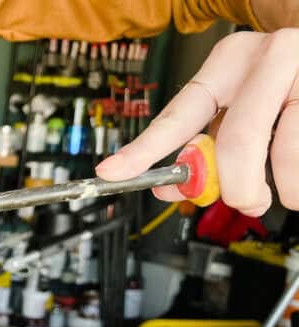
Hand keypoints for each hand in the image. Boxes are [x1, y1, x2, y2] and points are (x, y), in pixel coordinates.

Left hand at [95, 29, 298, 215]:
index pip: (176, 116)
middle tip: (246, 203)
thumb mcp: (237, 101)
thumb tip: (172, 189)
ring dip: (289, 188)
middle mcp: (267, 59)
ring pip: (289, 152)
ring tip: (290, 193)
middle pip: (238, 140)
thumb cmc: (282, 82)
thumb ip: (205, 142)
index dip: (142, 150)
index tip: (111, 173)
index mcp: (228, 63)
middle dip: (238, 187)